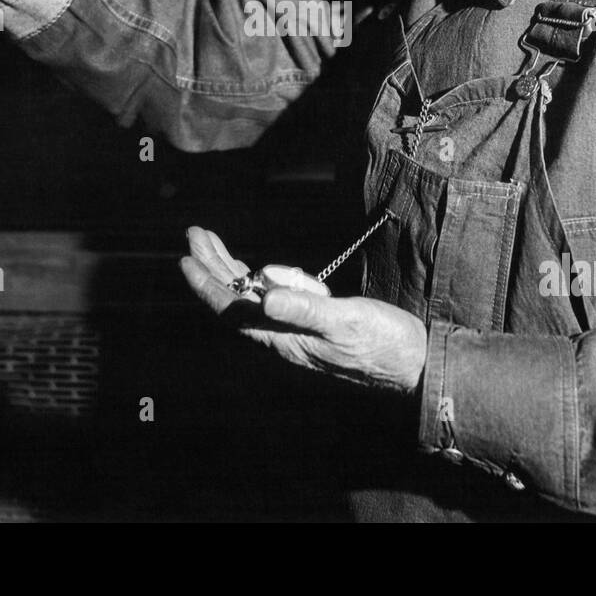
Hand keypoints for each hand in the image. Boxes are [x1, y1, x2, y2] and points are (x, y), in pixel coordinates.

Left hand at [181, 226, 426, 394]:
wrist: (410, 362)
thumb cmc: (380, 342)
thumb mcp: (344, 320)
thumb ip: (305, 308)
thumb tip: (265, 298)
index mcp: (282, 336)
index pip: (232, 309)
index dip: (206, 284)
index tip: (185, 258)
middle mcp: (281, 334)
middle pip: (235, 298)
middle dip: (212, 265)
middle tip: (195, 233)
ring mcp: (294, 329)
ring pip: (252, 296)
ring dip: (232, 268)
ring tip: (212, 241)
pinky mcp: (310, 323)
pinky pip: (278, 298)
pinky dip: (267, 280)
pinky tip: (263, 273)